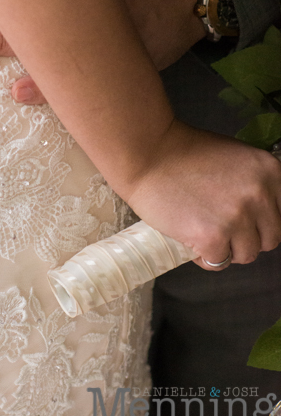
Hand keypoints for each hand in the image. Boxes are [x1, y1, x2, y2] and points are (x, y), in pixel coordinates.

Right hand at [124, 121, 280, 270]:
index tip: (243, 217)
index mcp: (270, 172)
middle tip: (219, 223)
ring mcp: (237, 218)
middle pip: (270, 238)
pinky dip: (204, 256)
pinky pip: (219, 262)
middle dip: (246, 236)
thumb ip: (254, 183)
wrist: (147, 153)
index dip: (260, 219)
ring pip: (247, 255)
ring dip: (227, 248)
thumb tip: (263, 215)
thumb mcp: (234, 158)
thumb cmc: (182, 153)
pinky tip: (189, 235)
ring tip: (202, 227)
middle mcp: (260, 195)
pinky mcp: (213, 238)